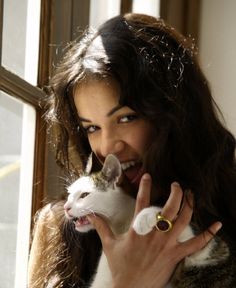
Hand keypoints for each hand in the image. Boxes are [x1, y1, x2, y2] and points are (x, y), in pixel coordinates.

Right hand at [88, 174, 221, 287]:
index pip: (142, 203)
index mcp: (137, 230)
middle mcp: (154, 235)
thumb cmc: (120, 265)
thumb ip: (101, 226)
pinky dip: (208, 234)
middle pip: (169, 209)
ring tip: (191, 194)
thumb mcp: (109, 244)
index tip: (148, 176)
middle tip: (176, 184)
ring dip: (189, 205)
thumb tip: (90, 214)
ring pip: (183, 221)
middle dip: (175, 193)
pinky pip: (196, 244)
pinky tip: (217, 224)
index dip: (145, 187)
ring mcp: (167, 245)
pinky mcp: (176, 255)